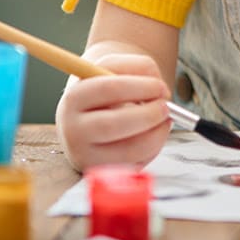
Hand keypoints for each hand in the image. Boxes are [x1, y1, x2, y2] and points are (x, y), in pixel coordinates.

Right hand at [56, 48, 171, 170]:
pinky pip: (136, 164)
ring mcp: (86, 156)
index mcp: (74, 98)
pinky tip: (153, 134)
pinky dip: (153, 148)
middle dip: (148, 115)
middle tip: (165, 107)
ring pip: (128, 150)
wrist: (89, 118)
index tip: (160, 87)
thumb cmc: (106, 91)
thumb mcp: (116, 68)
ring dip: (156, 133)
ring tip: (164, 120)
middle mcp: (73, 130)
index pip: (107, 89)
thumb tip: (162, 91)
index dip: (140, 87)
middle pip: (112, 124)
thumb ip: (140, 67)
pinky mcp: (102, 172)